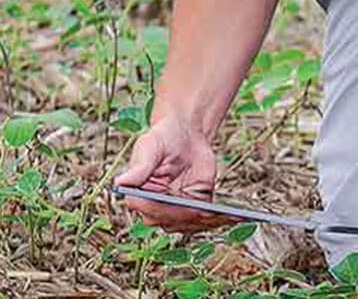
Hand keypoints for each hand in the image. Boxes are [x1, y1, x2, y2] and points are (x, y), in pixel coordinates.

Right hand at [114, 116, 232, 233]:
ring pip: (192, 224)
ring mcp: (175, 212)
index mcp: (137, 196)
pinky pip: (207, 219)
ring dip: (209, 221)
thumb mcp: (149, 147)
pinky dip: (221, 219)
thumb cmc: (162, 138)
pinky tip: (236, 215)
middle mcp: (154, 209)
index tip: (186, 205)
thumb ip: (139, 167)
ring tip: (229, 216)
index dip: (169, 209)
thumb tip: (120, 182)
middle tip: (210, 211)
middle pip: (174, 220)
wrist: (183, 134)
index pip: (151, 210)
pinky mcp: (194, 208)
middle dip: (192, 216)